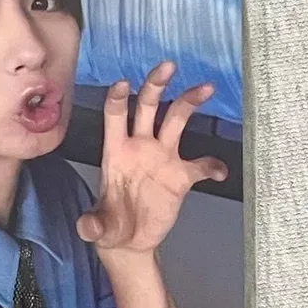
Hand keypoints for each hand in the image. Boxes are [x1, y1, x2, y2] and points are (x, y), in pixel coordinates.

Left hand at [76, 60, 228, 255]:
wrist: (129, 241)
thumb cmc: (110, 225)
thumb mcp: (99, 226)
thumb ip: (94, 224)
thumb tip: (87, 228)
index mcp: (116, 150)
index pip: (115, 115)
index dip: (118, 98)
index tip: (123, 83)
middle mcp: (140, 146)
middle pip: (148, 106)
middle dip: (156, 85)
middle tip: (167, 66)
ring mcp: (162, 158)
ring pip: (176, 120)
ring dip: (190, 102)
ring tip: (205, 88)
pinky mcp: (180, 176)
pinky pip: (201, 165)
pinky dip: (213, 166)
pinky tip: (219, 172)